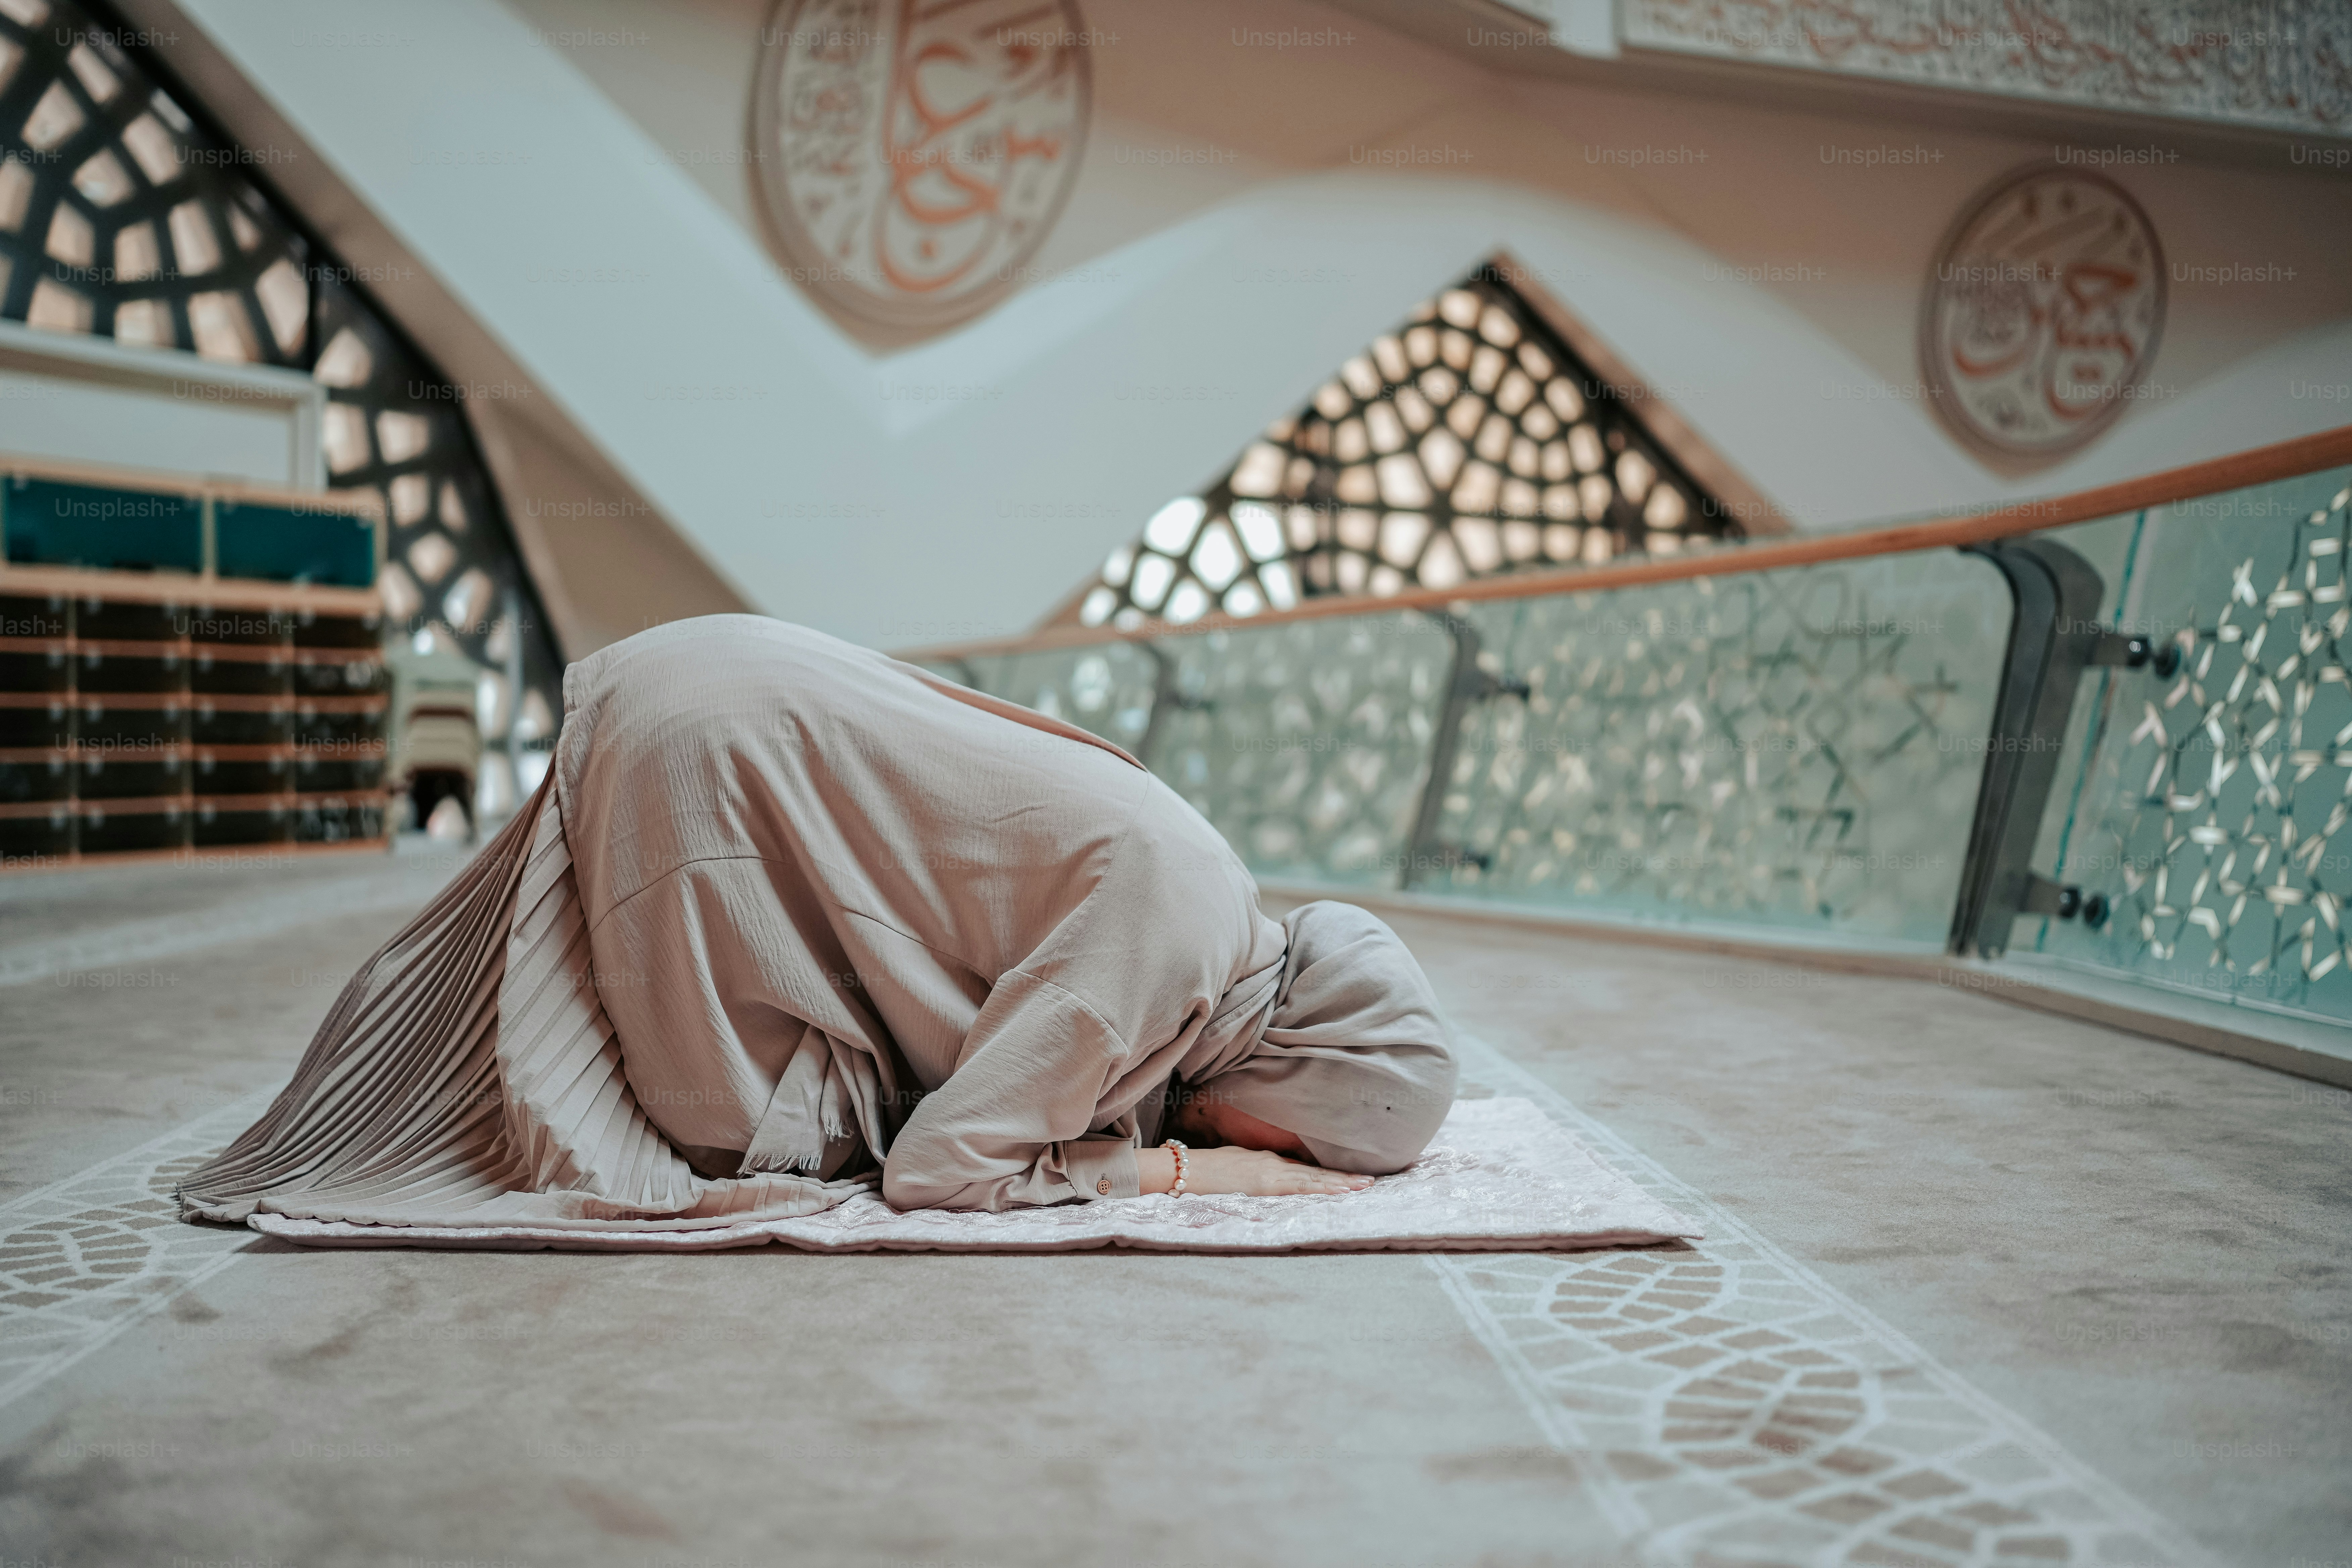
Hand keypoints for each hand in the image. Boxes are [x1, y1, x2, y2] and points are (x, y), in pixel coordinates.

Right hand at [1183, 1146, 1371, 1197]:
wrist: (1186, 1168)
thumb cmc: (1207, 1169)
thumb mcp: (1239, 1165)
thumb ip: (1260, 1170)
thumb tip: (1276, 1178)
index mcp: (1268, 1160)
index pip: (1305, 1170)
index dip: (1328, 1174)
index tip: (1350, 1178)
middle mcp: (1273, 1164)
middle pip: (1314, 1173)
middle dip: (1342, 1178)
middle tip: (1369, 1182)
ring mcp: (1270, 1173)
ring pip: (1312, 1179)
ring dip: (1339, 1183)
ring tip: (1361, 1186)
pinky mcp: (1264, 1184)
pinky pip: (1299, 1187)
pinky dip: (1321, 1188)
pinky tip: (1337, 1191)